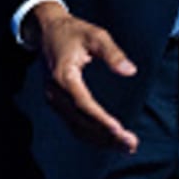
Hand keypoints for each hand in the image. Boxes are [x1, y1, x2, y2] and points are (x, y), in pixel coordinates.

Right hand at [28, 1, 138, 152]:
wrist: (48, 31)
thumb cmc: (74, 32)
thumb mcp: (96, 35)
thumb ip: (112, 53)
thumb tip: (130, 71)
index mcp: (63, 77)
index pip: (83, 104)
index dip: (100, 119)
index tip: (118, 130)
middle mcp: (55, 93)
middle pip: (81, 122)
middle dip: (106, 136)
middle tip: (131, 144)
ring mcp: (54, 101)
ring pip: (77, 128)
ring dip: (101, 140)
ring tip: (127, 147)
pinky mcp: (57, 104)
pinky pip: (75, 125)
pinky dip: (92, 136)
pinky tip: (111, 141)